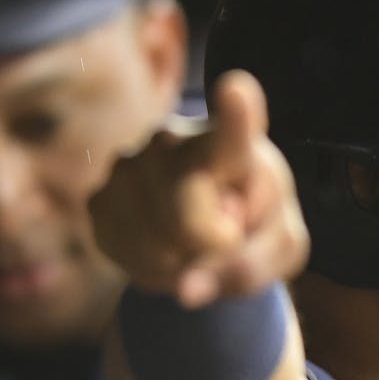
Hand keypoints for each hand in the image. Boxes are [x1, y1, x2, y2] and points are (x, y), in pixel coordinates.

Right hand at [90, 70, 308, 307]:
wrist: (210, 218)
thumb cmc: (255, 222)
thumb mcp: (280, 247)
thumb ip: (254, 265)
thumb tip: (188, 290)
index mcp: (234, 145)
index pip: (234, 132)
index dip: (237, 113)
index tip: (237, 89)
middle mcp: (173, 140)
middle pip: (188, 222)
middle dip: (211, 250)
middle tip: (226, 234)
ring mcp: (127, 165)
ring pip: (154, 248)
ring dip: (180, 265)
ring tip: (195, 239)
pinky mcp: (99, 197)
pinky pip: (123, 258)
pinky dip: (150, 270)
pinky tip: (165, 245)